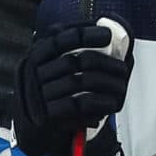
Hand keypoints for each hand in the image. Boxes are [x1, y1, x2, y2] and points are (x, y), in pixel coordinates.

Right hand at [13, 17, 131, 155]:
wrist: (32, 120)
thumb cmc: (50, 87)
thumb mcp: (53, 65)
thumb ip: (73, 51)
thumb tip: (107, 37)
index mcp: (38, 55)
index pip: (60, 40)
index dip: (84, 35)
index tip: (107, 35)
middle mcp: (36, 73)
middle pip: (73, 61)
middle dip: (103, 63)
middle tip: (123, 68)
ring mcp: (40, 94)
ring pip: (78, 83)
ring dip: (105, 84)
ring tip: (121, 88)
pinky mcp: (48, 115)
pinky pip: (77, 106)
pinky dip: (97, 104)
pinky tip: (109, 104)